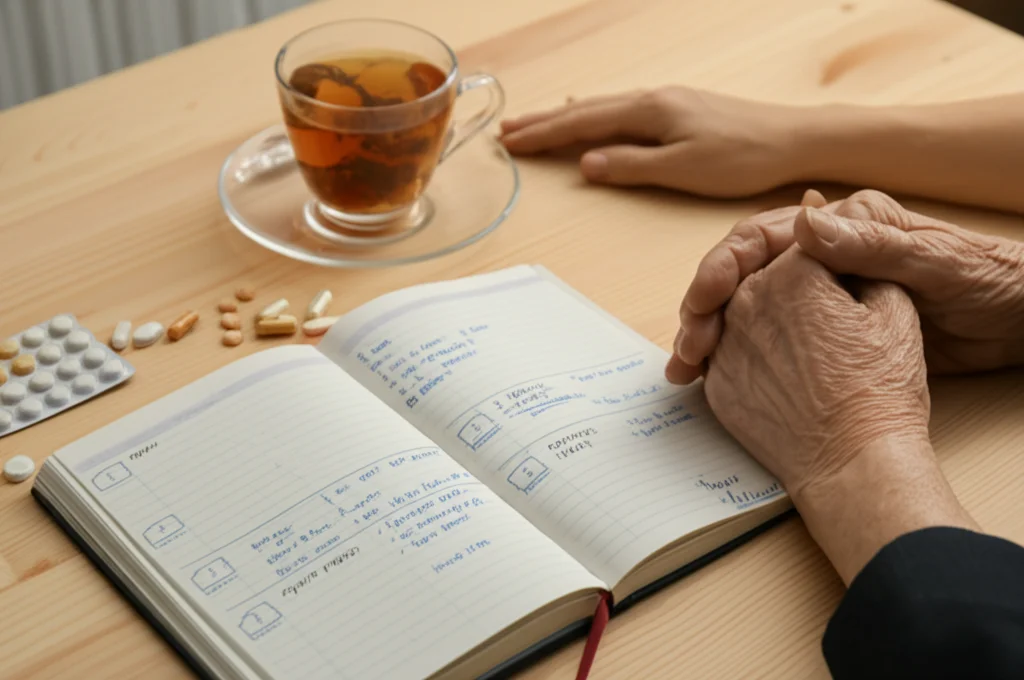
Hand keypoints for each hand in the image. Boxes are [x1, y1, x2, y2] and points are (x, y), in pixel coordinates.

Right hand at [499, 87, 806, 195]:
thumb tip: (584, 162)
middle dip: (544, 121)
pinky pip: (622, 107)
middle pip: (586, 109)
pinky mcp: (679, 107)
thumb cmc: (741, 158)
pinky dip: (594, 112)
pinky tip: (592, 112)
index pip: (583, 123)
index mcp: (649, 111)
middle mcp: (653, 99)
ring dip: (566, 116)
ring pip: (603, 106)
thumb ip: (631, 165)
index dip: (544, 134)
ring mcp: (667, 100)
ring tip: (535, 122)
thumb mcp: (682, 170)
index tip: (510, 142)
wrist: (792, 138)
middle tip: (507, 130)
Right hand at [666, 190, 1023, 381]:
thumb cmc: (990, 280)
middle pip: (741, 274)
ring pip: (747, 309)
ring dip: (712, 335)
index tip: (704, 300)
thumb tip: (803, 217)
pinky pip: (768, 339)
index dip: (723, 266)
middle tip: (687, 346)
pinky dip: (737, 357)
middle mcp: (823, 254)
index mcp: (843, 225)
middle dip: (704, 307)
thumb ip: (871, 241)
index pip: (760, 237)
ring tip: (687, 366)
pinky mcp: (827, 329)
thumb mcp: (934, 260)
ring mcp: (821, 294)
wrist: (1022, 321)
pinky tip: (717, 377)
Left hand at [705, 246, 929, 494]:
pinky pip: (725, 356)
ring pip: (738, 315)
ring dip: (762, 322)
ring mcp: (723, 345)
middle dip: (789, 292)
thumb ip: (859, 261)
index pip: (803, 248)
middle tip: (821, 322)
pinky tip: (778, 374)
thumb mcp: (893, 306)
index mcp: (790, 272)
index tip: (842, 288)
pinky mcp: (715, 384)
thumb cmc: (880, 388)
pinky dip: (748, 358)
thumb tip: (833, 237)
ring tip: (800, 350)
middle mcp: (745, 301)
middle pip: (763, 277)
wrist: (852, 460)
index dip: (828, 266)